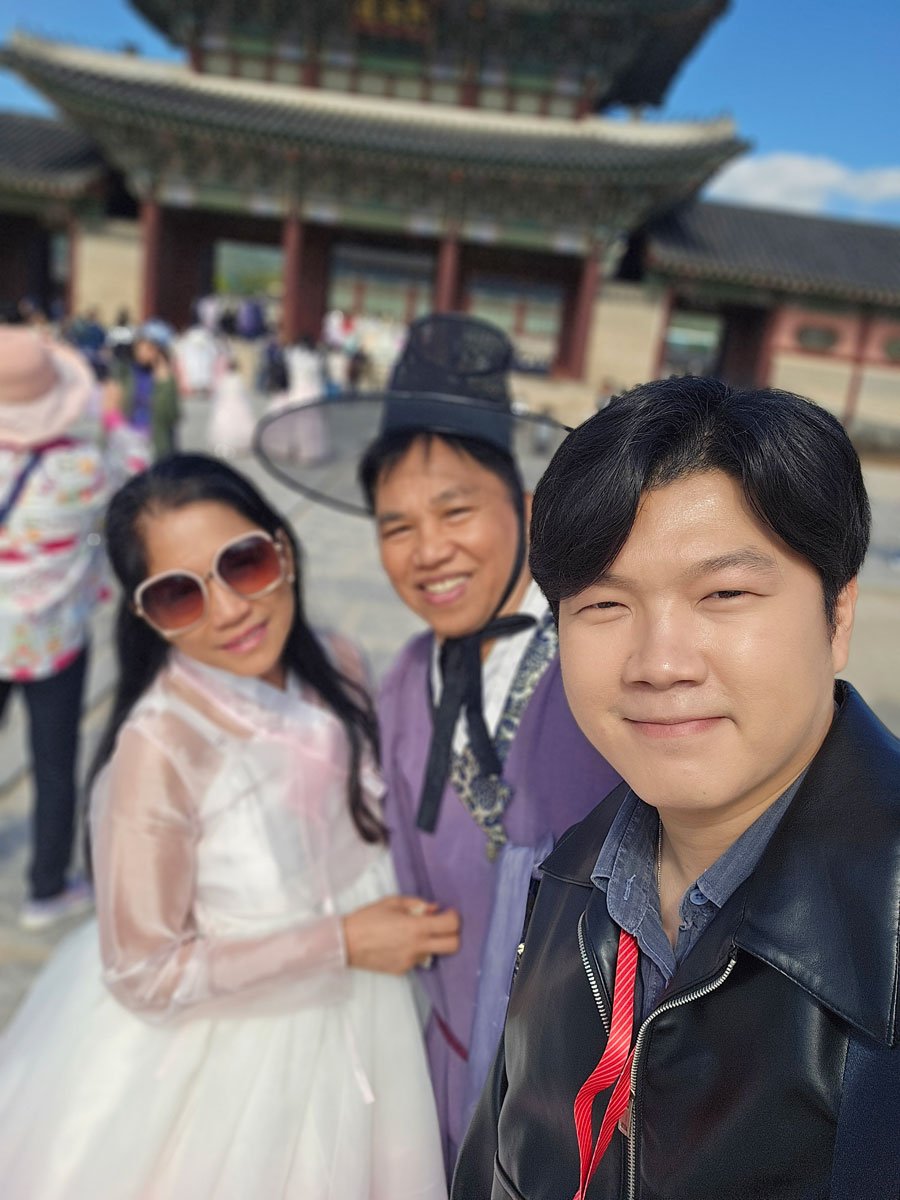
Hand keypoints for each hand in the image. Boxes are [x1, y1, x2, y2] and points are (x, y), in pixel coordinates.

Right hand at [343, 895, 459, 975]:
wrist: (345, 943)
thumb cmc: (367, 918)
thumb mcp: (392, 902)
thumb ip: (417, 904)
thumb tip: (434, 908)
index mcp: (416, 927)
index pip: (451, 925)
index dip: (454, 917)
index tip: (447, 912)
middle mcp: (417, 947)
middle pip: (453, 946)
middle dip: (453, 934)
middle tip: (441, 926)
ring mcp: (411, 961)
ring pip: (434, 953)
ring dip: (430, 942)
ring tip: (410, 933)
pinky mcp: (402, 970)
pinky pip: (417, 959)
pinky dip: (415, 950)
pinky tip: (399, 943)